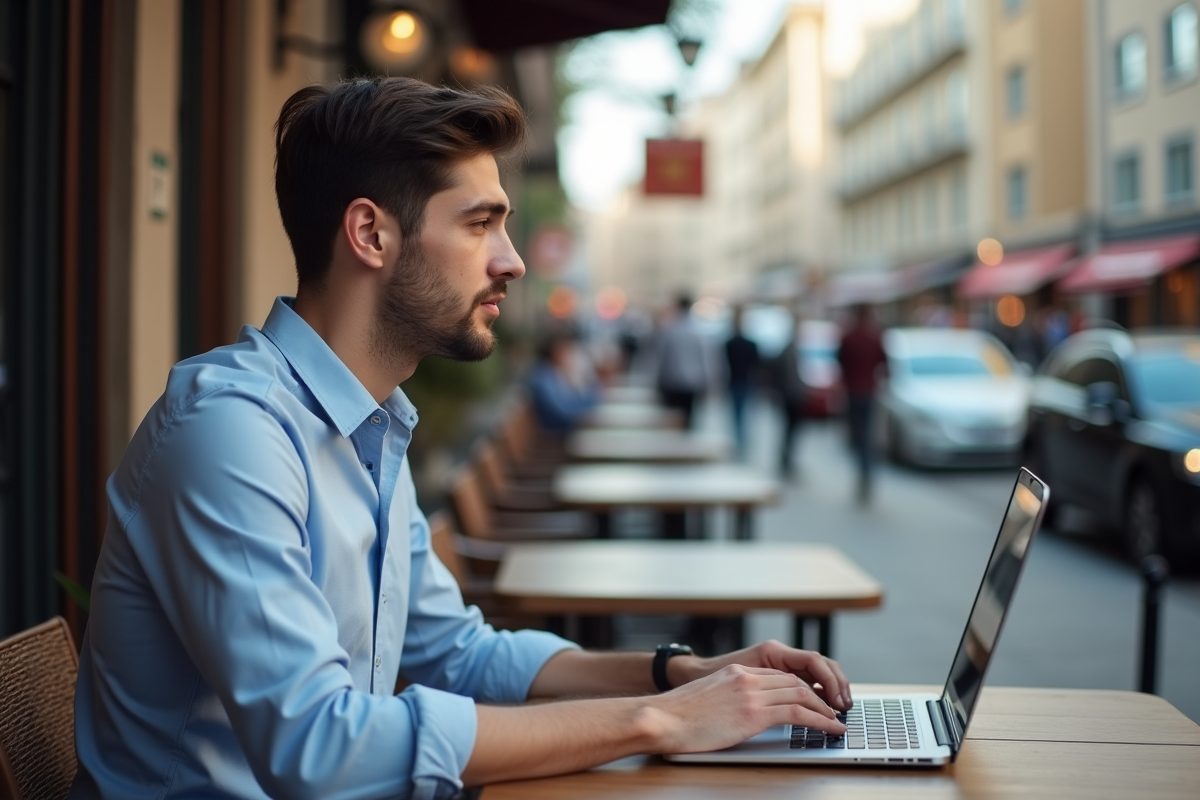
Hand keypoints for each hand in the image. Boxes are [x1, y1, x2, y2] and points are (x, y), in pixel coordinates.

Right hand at [668, 639, 850, 710]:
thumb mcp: (706, 699)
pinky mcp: (753, 713)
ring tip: (837, 722)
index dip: (801, 688)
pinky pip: (797, 713)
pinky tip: (830, 728)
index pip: (779, 677)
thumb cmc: (675, 716)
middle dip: (819, 696)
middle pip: (795, 682)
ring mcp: (751, 694)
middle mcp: (747, 678)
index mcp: (736, 673)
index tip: (814, 700)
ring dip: (824, 709)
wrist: (661, 718)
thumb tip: (737, 715)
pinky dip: (820, 720)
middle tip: (833, 710)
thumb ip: (727, 699)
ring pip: (801, 694)